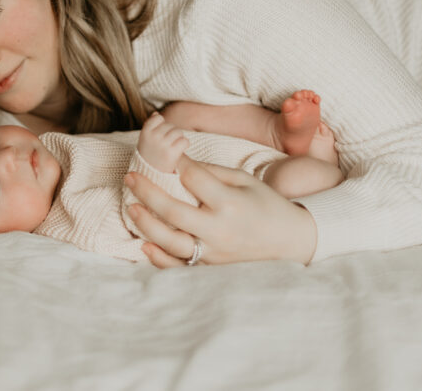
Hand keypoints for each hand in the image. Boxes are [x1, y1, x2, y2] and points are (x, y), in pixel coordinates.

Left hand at [125, 157, 316, 266]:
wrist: (291, 242)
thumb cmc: (265, 205)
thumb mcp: (243, 180)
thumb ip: (210, 171)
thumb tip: (175, 162)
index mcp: (230, 202)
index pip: (193, 179)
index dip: (174, 164)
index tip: (164, 154)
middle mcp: (219, 229)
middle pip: (174, 212)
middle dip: (147, 193)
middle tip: (130, 177)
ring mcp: (214, 252)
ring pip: (172, 242)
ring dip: (147, 225)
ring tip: (132, 208)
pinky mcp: (211, 267)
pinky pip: (180, 266)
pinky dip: (160, 258)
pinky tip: (145, 245)